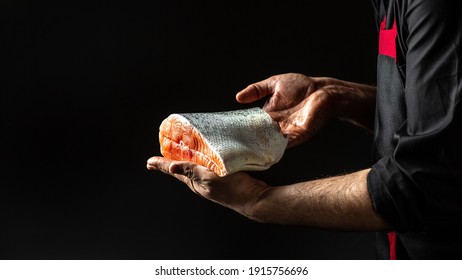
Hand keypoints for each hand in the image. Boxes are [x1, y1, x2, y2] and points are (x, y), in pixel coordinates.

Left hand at [146, 156, 269, 218]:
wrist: (254, 199)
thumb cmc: (233, 190)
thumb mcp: (210, 178)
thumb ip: (192, 171)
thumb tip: (171, 167)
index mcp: (195, 182)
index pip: (174, 170)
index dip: (161, 165)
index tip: (149, 161)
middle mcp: (200, 182)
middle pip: (181, 169)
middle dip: (170, 162)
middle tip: (160, 156)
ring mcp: (211, 180)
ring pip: (193, 167)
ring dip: (185, 159)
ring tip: (178, 153)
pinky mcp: (222, 177)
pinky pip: (206, 166)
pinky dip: (201, 159)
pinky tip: (205, 155)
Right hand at [236, 73, 335, 147]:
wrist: (324, 90)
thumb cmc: (302, 86)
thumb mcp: (273, 84)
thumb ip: (256, 90)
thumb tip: (237, 97)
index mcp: (269, 114)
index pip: (253, 124)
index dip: (243, 128)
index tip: (230, 132)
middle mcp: (277, 125)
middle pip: (261, 135)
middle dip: (250, 140)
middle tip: (235, 144)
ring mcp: (288, 131)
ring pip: (271, 142)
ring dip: (262, 145)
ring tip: (248, 149)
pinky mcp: (299, 134)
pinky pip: (287, 144)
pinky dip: (278, 147)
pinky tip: (268, 150)